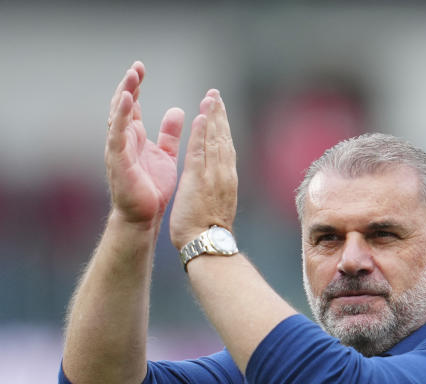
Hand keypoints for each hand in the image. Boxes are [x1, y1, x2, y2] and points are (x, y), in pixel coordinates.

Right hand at [105, 61, 184, 226]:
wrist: (145, 217)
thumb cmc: (153, 188)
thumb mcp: (165, 154)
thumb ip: (169, 133)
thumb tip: (177, 110)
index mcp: (134, 137)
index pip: (132, 106)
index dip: (135, 87)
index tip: (140, 68)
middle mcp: (123, 140)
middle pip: (122, 106)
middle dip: (128, 85)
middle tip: (136, 67)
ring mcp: (118, 149)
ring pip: (117, 116)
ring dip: (123, 95)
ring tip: (131, 77)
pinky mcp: (118, 160)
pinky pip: (118, 134)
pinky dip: (121, 116)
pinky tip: (127, 100)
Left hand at [169, 89, 237, 248]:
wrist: (207, 245)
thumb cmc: (208, 232)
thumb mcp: (216, 206)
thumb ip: (215, 190)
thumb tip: (215, 184)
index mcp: (226, 180)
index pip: (225, 147)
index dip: (222, 127)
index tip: (218, 110)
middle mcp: (223, 174)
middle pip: (223, 138)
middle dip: (219, 115)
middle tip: (215, 95)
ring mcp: (213, 176)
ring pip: (214, 140)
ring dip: (212, 117)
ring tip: (210, 98)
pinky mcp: (199, 179)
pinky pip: (201, 151)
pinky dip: (201, 133)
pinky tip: (201, 117)